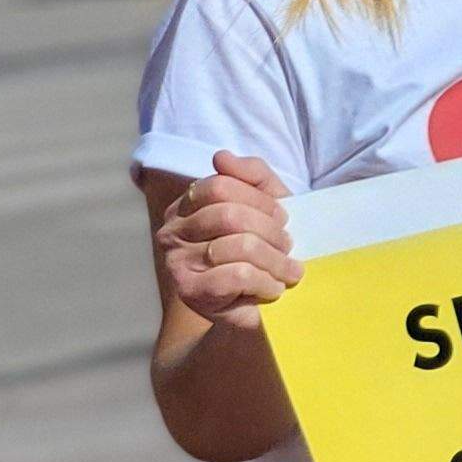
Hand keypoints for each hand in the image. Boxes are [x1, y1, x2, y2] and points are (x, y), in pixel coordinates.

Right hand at [157, 152, 294, 332]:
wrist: (254, 304)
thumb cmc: (263, 248)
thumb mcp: (267, 204)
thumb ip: (252, 175)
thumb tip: (221, 157)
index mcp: (187, 205)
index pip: (221, 186)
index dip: (261, 201)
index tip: (283, 217)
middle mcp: (172, 231)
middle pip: (230, 215)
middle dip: (271, 231)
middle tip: (288, 246)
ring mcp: (176, 262)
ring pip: (238, 246)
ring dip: (276, 260)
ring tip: (288, 271)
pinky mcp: (190, 292)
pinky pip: (236, 276)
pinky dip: (265, 282)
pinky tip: (273, 289)